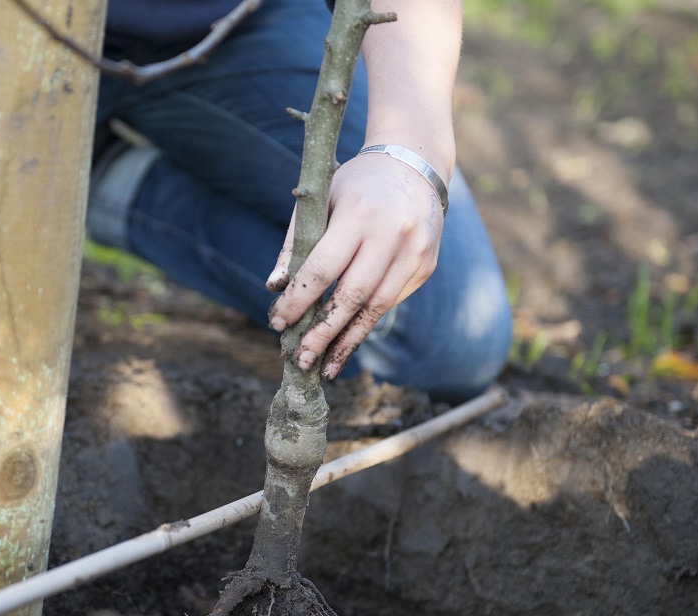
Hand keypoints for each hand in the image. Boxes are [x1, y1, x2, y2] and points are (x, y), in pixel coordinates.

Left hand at [265, 152, 444, 379]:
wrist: (415, 165)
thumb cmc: (356, 185)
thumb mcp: (323, 201)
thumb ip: (296, 244)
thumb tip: (273, 288)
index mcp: (359, 215)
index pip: (322, 269)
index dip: (298, 300)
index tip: (277, 323)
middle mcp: (391, 236)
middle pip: (351, 296)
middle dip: (322, 334)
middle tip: (300, 361)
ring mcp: (414, 253)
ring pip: (375, 308)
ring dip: (347, 341)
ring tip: (325, 367)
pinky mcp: (424, 267)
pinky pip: (390, 302)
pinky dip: (365, 324)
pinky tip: (346, 342)